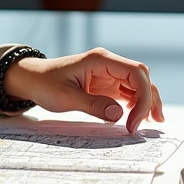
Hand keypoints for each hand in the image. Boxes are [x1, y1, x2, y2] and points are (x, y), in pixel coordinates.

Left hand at [3, 48, 163, 133]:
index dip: (143, 97)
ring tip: (152, 123)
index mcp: (100, 60)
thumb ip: (92, 105)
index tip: (134, 121)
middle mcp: (108, 64)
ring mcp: (109, 74)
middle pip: (142, 78)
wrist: (32, 79)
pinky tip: (139, 118)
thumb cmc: (45, 84)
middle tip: (152, 124)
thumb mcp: (65, 97)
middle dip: (150, 100)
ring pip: (138, 85)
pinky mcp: (106, 85)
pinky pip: (128, 93)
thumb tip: (118, 114)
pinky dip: (137, 105)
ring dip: (147, 102)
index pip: (135, 72)